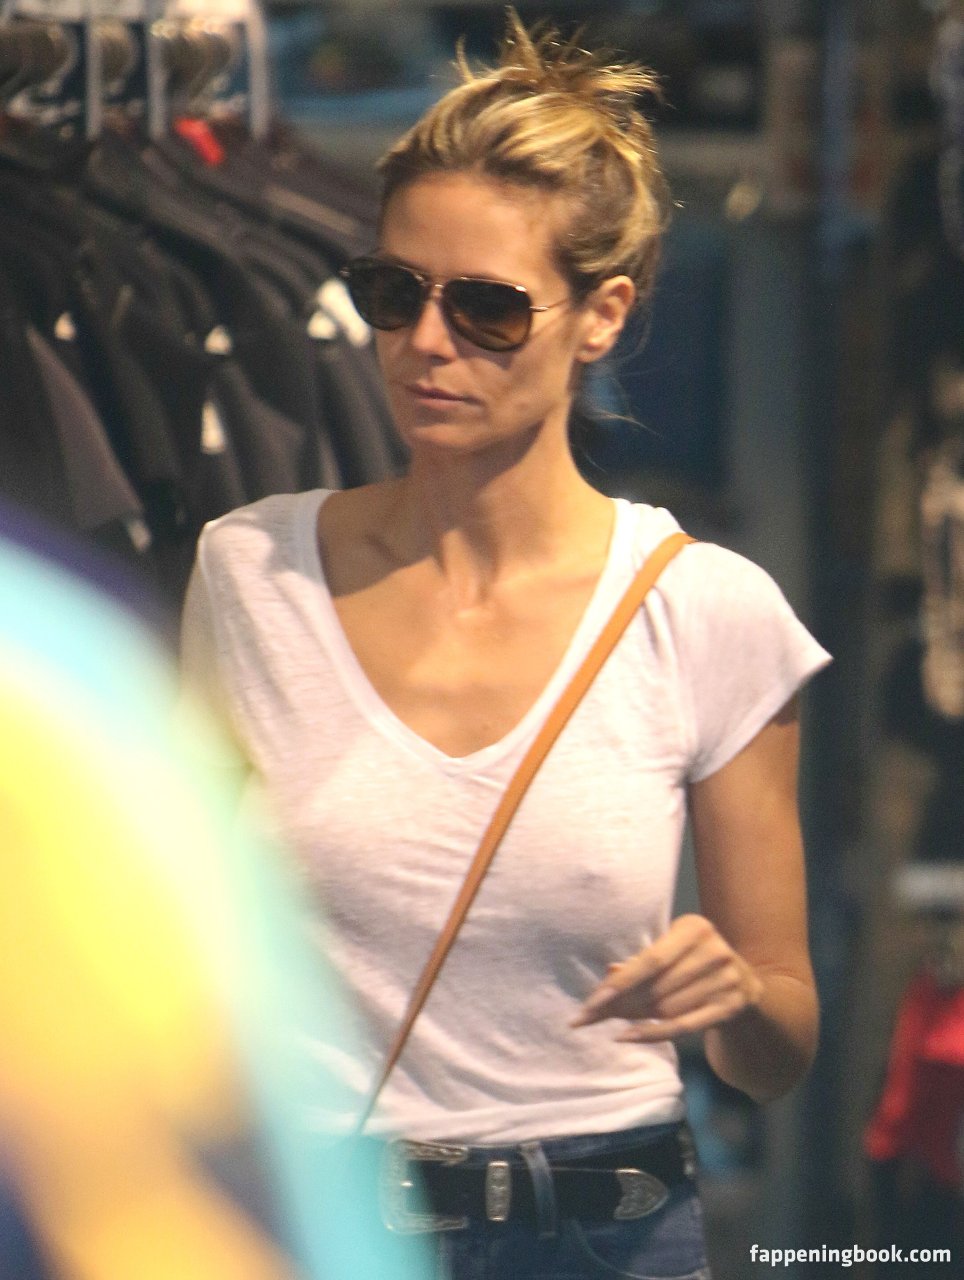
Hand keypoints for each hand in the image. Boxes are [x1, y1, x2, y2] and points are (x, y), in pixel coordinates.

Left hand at [570, 914, 763, 1042]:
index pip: (651, 960)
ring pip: (666, 1008)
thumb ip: (642, 961)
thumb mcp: (672, 950)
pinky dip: (652, 1033)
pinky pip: (682, 1026)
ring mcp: (726, 981)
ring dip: (635, 1018)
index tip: (591, 1002)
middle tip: (589, 1017)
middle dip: (619, 1004)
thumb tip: (609, 973)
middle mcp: (714, 951)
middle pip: (655, 987)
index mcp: (695, 927)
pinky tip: (627, 1036)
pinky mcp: (730, 1008)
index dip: (620, 983)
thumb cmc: (694, 961)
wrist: (745, 983)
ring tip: (613, 1021)